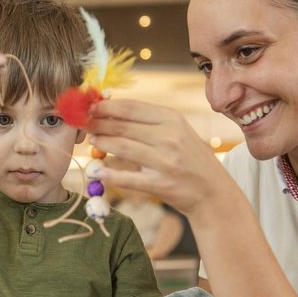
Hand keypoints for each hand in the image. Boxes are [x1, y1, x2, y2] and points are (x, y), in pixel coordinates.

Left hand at [88, 98, 228, 215]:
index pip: (131, 107)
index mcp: (172, 119)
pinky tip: (97, 171)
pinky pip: (128, 178)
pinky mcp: (161, 184)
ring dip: (102, 144)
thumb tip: (112, 110)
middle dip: (99, 123)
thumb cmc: (190, 157)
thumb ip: (149, 121)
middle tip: (85, 123)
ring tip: (92, 141)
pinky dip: (110, 175)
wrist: (212, 190)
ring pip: (123, 148)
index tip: (90, 107)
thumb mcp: (177, 131)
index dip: (106, 107)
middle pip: (123, 126)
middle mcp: (169, 137)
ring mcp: (165, 161)